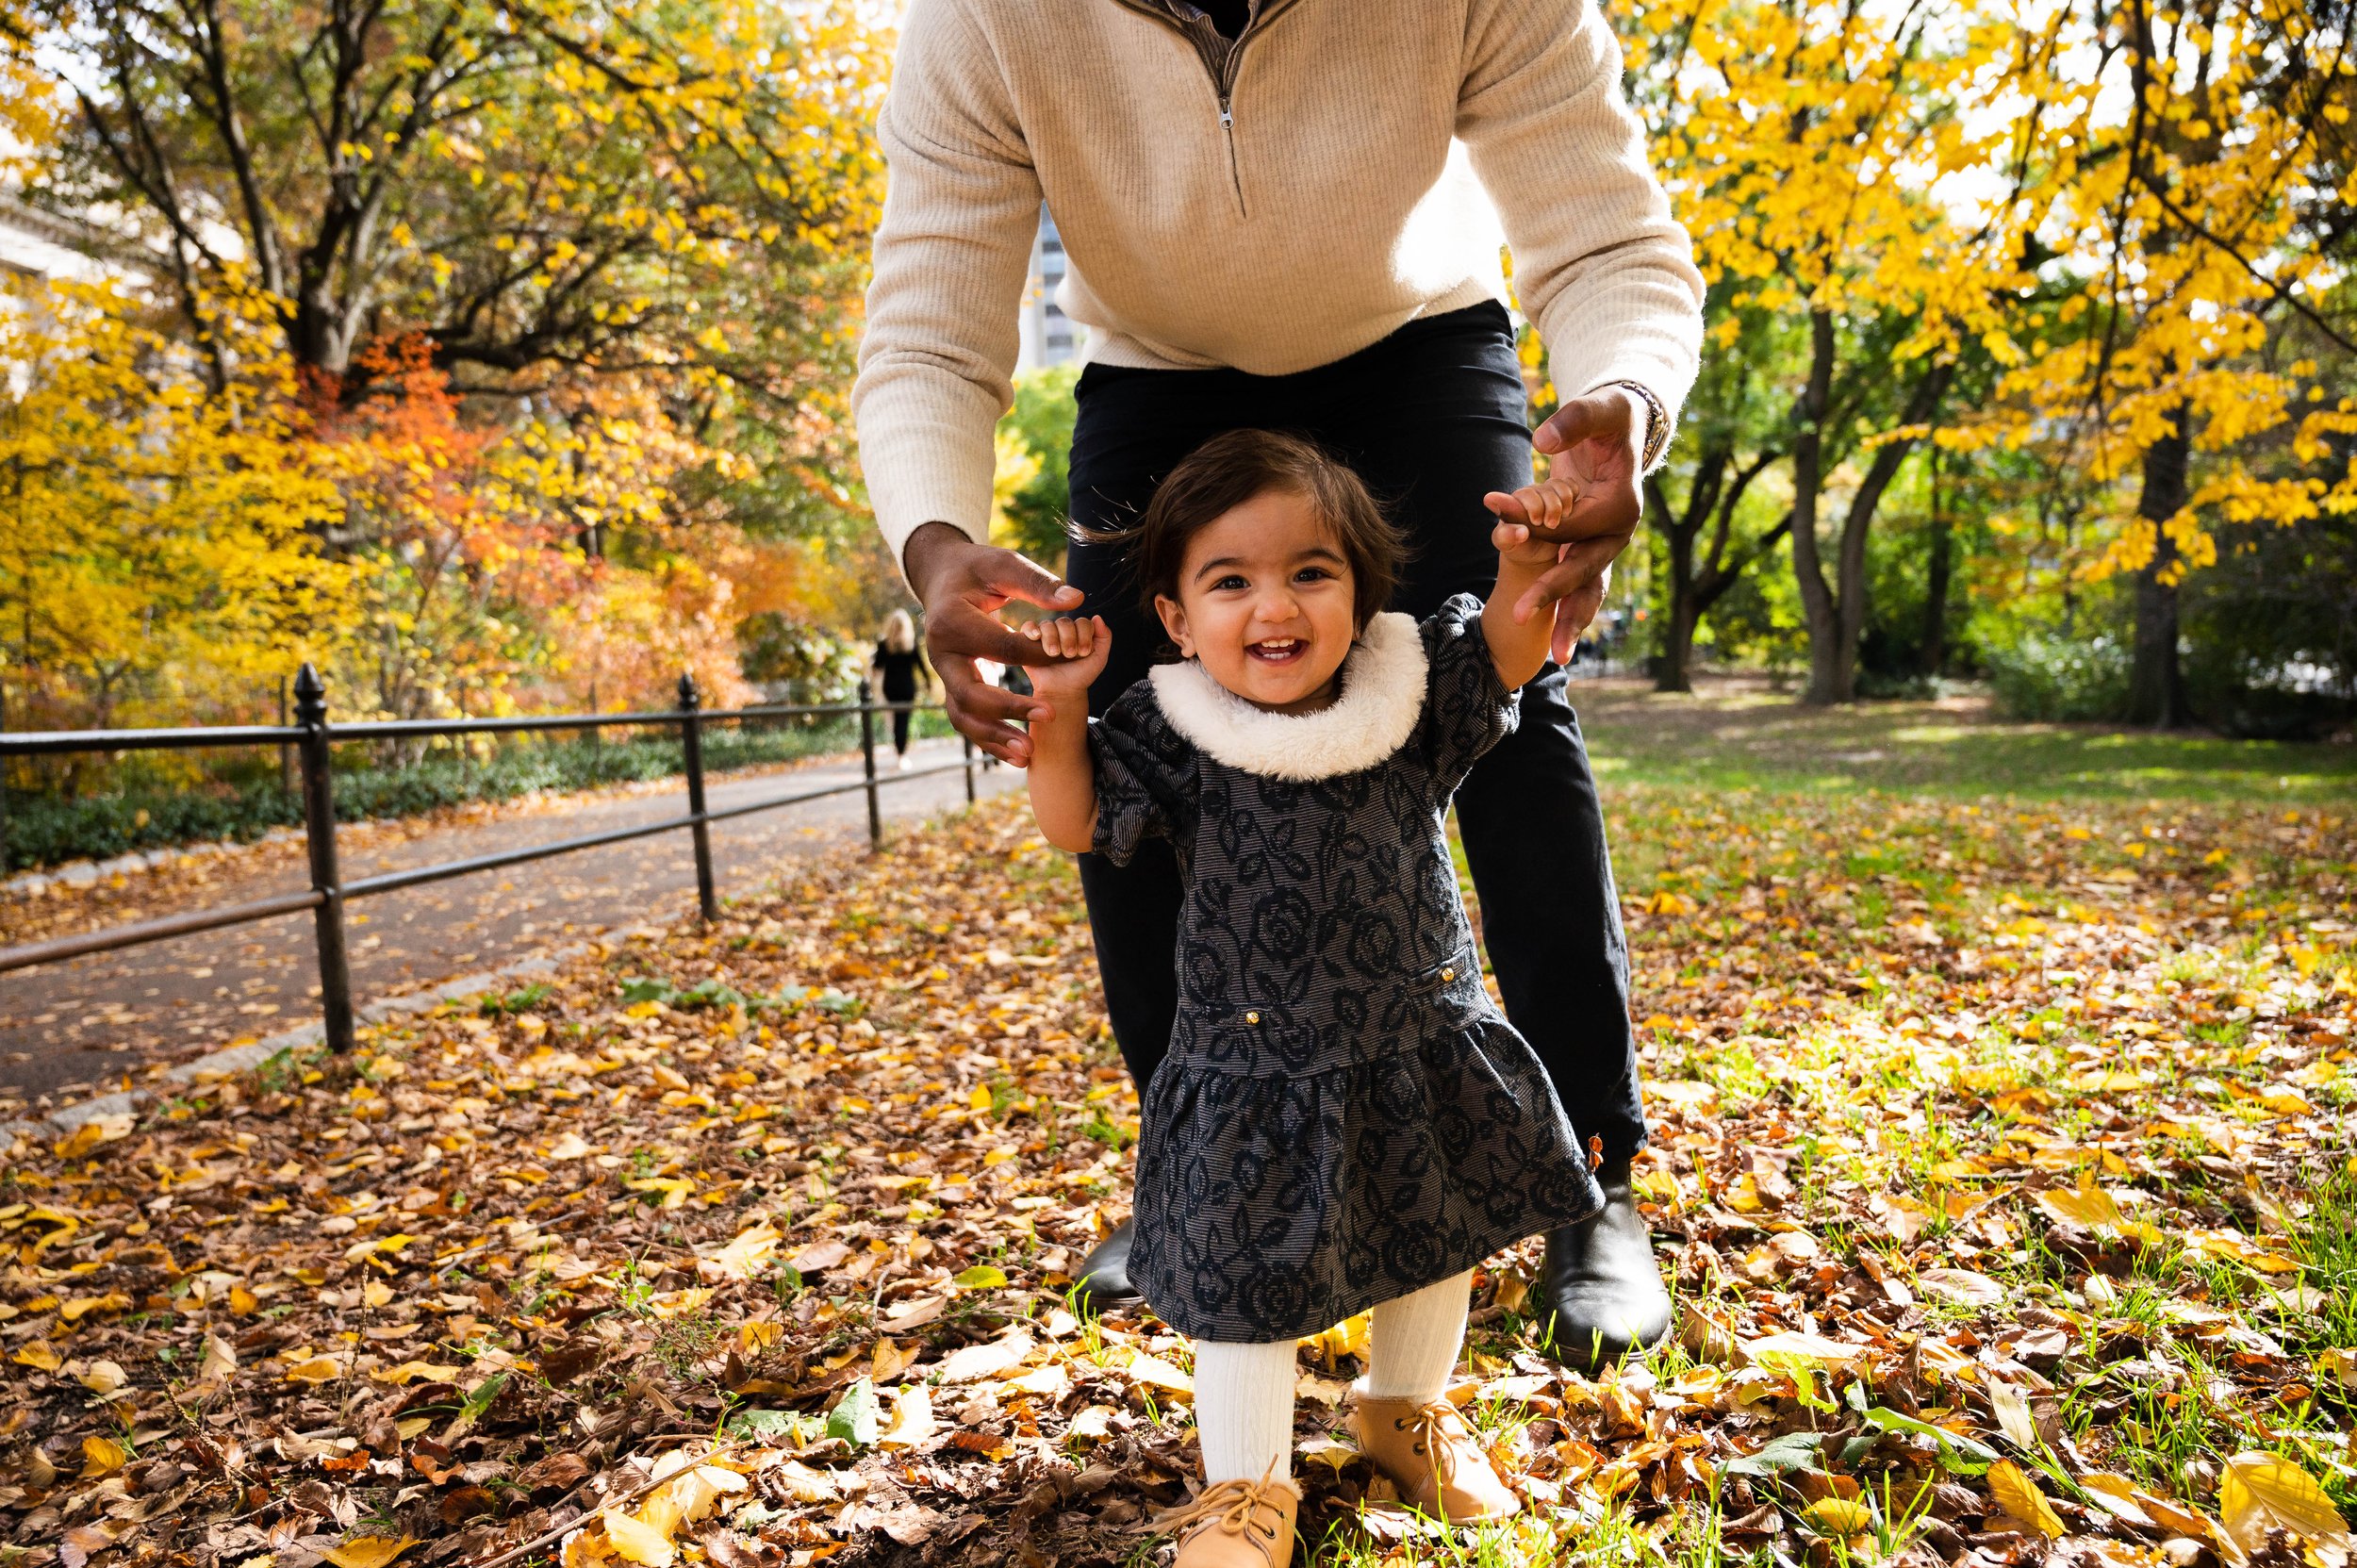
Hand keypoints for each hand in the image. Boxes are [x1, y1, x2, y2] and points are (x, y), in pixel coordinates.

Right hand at [903, 522, 1085, 765]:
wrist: (942, 578)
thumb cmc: (977, 569)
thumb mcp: (1004, 566)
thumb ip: (1038, 584)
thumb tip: (1077, 599)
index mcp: (951, 621)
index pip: (1000, 647)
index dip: (1037, 654)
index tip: (1069, 657)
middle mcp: (940, 653)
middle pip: (970, 693)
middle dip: (1009, 709)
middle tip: (1050, 713)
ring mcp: (943, 674)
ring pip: (963, 717)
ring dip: (995, 738)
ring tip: (1029, 753)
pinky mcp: (951, 686)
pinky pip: (967, 720)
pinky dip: (990, 740)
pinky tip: (1019, 756)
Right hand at [1021, 615, 1111, 700]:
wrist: (1062, 691)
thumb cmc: (1081, 675)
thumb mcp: (1099, 658)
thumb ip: (1104, 637)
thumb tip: (1097, 617)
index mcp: (1079, 631)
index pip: (1082, 622)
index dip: (1084, 635)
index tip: (1083, 653)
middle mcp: (1062, 630)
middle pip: (1064, 622)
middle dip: (1069, 639)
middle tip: (1069, 655)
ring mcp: (1046, 634)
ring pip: (1047, 624)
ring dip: (1052, 638)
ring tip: (1054, 654)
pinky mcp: (1029, 641)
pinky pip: (1028, 627)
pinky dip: (1031, 629)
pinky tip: (1036, 637)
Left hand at [1486, 389, 1645, 662]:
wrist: (1628, 432)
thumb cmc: (1612, 419)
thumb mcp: (1599, 409)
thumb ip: (1574, 421)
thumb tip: (1542, 439)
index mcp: (1622, 502)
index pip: (1573, 523)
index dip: (1536, 527)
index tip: (1502, 534)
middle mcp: (1620, 531)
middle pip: (1585, 567)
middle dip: (1554, 594)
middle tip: (1520, 617)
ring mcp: (1609, 545)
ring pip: (1589, 588)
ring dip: (1570, 620)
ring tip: (1555, 657)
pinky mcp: (1596, 550)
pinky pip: (1582, 586)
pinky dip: (1568, 613)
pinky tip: (1554, 646)